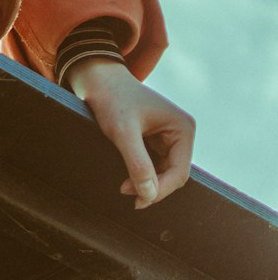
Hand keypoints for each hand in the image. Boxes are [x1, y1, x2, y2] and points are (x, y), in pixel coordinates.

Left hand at [66, 57, 194, 209]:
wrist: (97, 79)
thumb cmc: (111, 99)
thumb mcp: (123, 132)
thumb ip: (138, 163)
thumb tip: (149, 195)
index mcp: (183, 128)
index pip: (180, 172)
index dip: (160, 190)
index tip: (137, 200)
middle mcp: (181, 132)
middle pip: (174, 174)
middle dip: (152, 187)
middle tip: (127, 195)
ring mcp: (170, 136)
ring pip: (164, 172)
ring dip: (146, 183)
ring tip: (124, 187)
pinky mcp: (156, 138)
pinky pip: (154, 164)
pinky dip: (142, 174)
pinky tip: (127, 179)